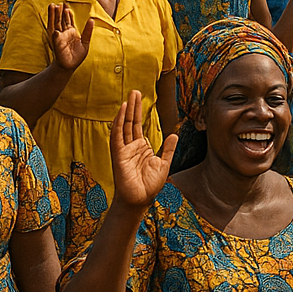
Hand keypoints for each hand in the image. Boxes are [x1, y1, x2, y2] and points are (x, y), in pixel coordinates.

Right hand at [47, 3, 93, 72]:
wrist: (70, 66)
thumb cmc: (77, 55)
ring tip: (53, 7)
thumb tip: (92, 19)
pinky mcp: (58, 45)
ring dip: (54, 17)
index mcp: (71, 32)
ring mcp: (60, 38)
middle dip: (59, 12)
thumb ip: (88, 31)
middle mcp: (64, 33)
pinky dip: (56, 34)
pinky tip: (56, 29)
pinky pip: (56, 38)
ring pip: (56, 25)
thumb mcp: (85, 42)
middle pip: (60, 20)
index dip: (67, 13)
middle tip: (58, 3)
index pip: (68, 20)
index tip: (66, 6)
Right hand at [110, 90, 177, 210]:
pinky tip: (122, 111)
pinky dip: (119, 122)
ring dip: (126, 111)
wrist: (140, 200)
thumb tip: (174, 134)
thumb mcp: (164, 164)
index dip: (140, 112)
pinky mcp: (118, 154)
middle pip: (131, 122)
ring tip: (130, 96)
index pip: (139, 126)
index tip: (140, 99)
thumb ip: (168, 149)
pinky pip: (118, 135)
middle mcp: (132, 146)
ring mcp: (124, 150)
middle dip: (133, 107)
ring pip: (124, 126)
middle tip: (135, 91)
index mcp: (142, 148)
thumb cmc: (149, 186)